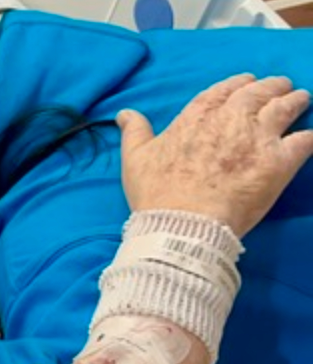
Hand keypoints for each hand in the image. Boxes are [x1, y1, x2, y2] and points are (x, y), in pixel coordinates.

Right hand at [118, 74, 312, 236]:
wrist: (183, 224)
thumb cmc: (156, 192)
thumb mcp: (135, 158)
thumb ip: (134, 131)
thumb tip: (125, 114)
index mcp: (197, 115)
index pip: (223, 89)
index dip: (238, 83)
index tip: (245, 82)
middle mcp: (231, 119)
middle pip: (258, 93)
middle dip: (271, 86)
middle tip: (279, 86)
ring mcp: (258, 139)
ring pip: (285, 108)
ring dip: (294, 100)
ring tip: (300, 98)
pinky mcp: (279, 163)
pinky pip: (305, 141)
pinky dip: (310, 136)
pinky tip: (311, 136)